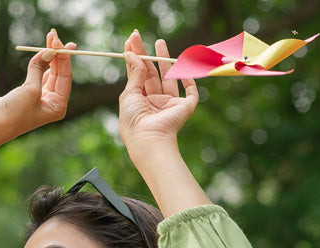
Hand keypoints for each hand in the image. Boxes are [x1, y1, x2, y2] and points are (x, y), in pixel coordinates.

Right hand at [0, 28, 74, 136]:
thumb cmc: (13, 113)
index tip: (58, 41)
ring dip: (49, 56)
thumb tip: (49, 50)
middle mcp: (52, 103)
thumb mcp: (29, 89)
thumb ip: (39, 68)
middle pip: (59, 73)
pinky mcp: (28, 93)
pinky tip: (42, 53)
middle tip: (55, 35)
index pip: (65, 77)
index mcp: (58, 106)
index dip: (63, 58)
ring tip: (50, 38)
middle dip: (57, 54)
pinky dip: (39, 63)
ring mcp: (40, 98)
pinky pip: (37, 74)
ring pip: (48, 72)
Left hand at [119, 31, 198, 151]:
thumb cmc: (134, 122)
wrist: (148, 139)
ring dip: (165, 60)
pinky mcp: (185, 107)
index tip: (130, 41)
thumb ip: (134, 74)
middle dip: (146, 55)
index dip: (134, 58)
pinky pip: (190, 91)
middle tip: (138, 36)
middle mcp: (155, 102)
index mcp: (140, 102)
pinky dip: (189, 79)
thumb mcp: (129, 95)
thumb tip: (132, 54)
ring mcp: (170, 104)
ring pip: (169, 78)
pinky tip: (181, 65)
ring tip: (159, 42)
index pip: (137, 76)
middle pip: (151, 74)